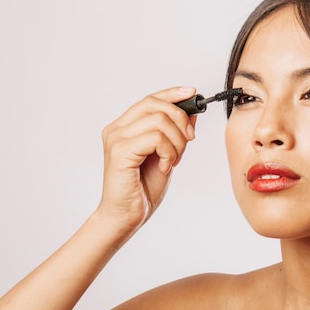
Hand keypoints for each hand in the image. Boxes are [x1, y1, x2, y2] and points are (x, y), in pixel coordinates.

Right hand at [95, 86, 196, 239]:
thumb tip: (191, 113)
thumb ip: (175, 134)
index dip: (172, 93)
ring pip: (160, 121)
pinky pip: (156, 138)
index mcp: (124, 127)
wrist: (126, 216)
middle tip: (188, 141)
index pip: (150, 100)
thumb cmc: (142, 189)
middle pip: (156, 105)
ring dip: (176, 142)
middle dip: (181, 121)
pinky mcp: (120, 151)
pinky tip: (164, 167)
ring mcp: (116, 139)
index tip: (192, 93)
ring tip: (172, 161)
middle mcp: (116, 129)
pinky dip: (168, 152)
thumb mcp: (167, 155)